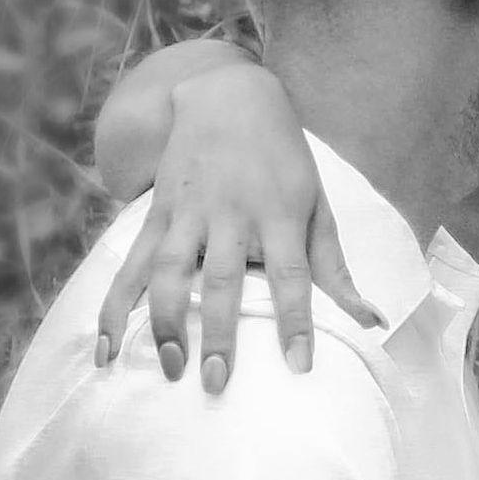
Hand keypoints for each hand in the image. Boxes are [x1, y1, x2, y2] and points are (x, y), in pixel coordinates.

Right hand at [94, 57, 377, 390]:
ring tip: (168, 368)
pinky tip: (105, 347)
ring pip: (170, 273)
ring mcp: (188, 213)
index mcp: (279, 213)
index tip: (300, 366)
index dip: (296, 320)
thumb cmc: (282, 160)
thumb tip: (373, 322)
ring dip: (165, 322)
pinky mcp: (154, 214)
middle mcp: (231, 214)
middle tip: (217, 383)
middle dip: (219, 333)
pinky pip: (130, 267)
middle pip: (223, 280)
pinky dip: (114, 308)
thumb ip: (335, 269)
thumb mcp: (316, 205)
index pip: (292, 274)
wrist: (226, 96)